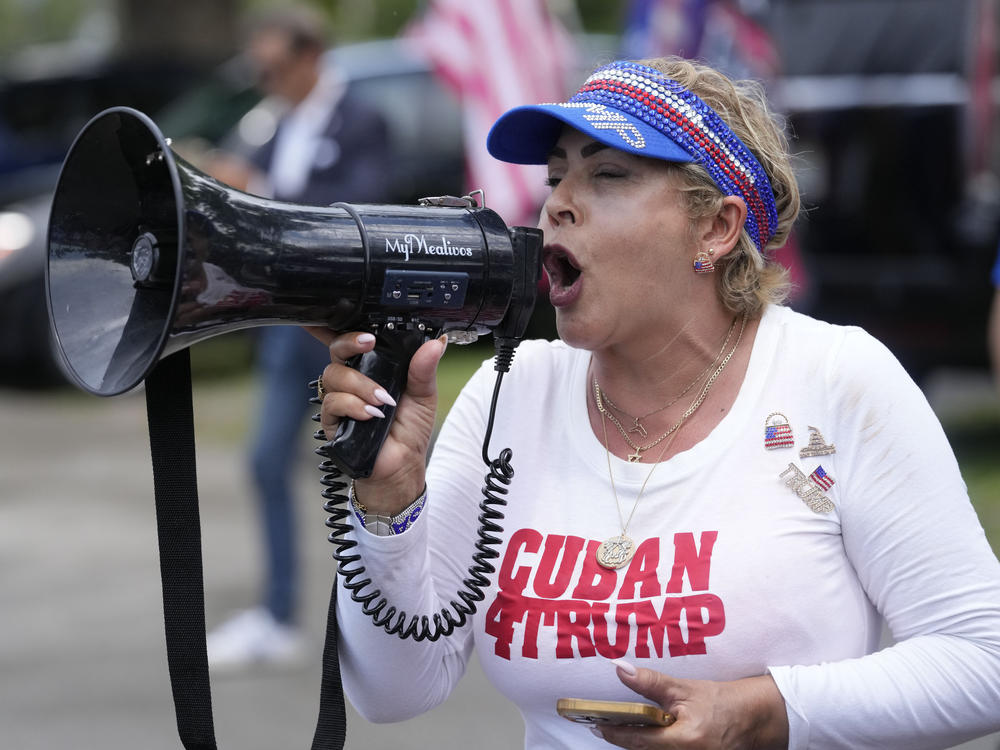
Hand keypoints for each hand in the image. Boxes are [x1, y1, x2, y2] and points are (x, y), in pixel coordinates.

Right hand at [307, 327, 446, 513]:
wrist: (402, 464)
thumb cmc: (409, 430)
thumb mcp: (424, 396)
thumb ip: (425, 368)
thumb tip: (437, 342)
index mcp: (374, 367)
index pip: (355, 341)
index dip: (343, 327)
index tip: (359, 325)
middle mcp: (353, 378)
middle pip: (337, 348)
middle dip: (350, 342)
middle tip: (368, 343)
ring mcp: (341, 397)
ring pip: (334, 374)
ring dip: (360, 384)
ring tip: (383, 401)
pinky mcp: (332, 419)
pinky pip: (333, 402)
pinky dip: (353, 406)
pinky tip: (371, 415)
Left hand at [595, 660, 787, 749]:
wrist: (754, 718)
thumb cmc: (722, 702)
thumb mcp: (685, 688)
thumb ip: (651, 683)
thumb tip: (621, 670)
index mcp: (686, 740)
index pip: (639, 739)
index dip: (615, 733)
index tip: (598, 725)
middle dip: (624, 739)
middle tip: (604, 725)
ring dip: (638, 742)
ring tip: (622, 727)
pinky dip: (653, 745)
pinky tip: (646, 733)